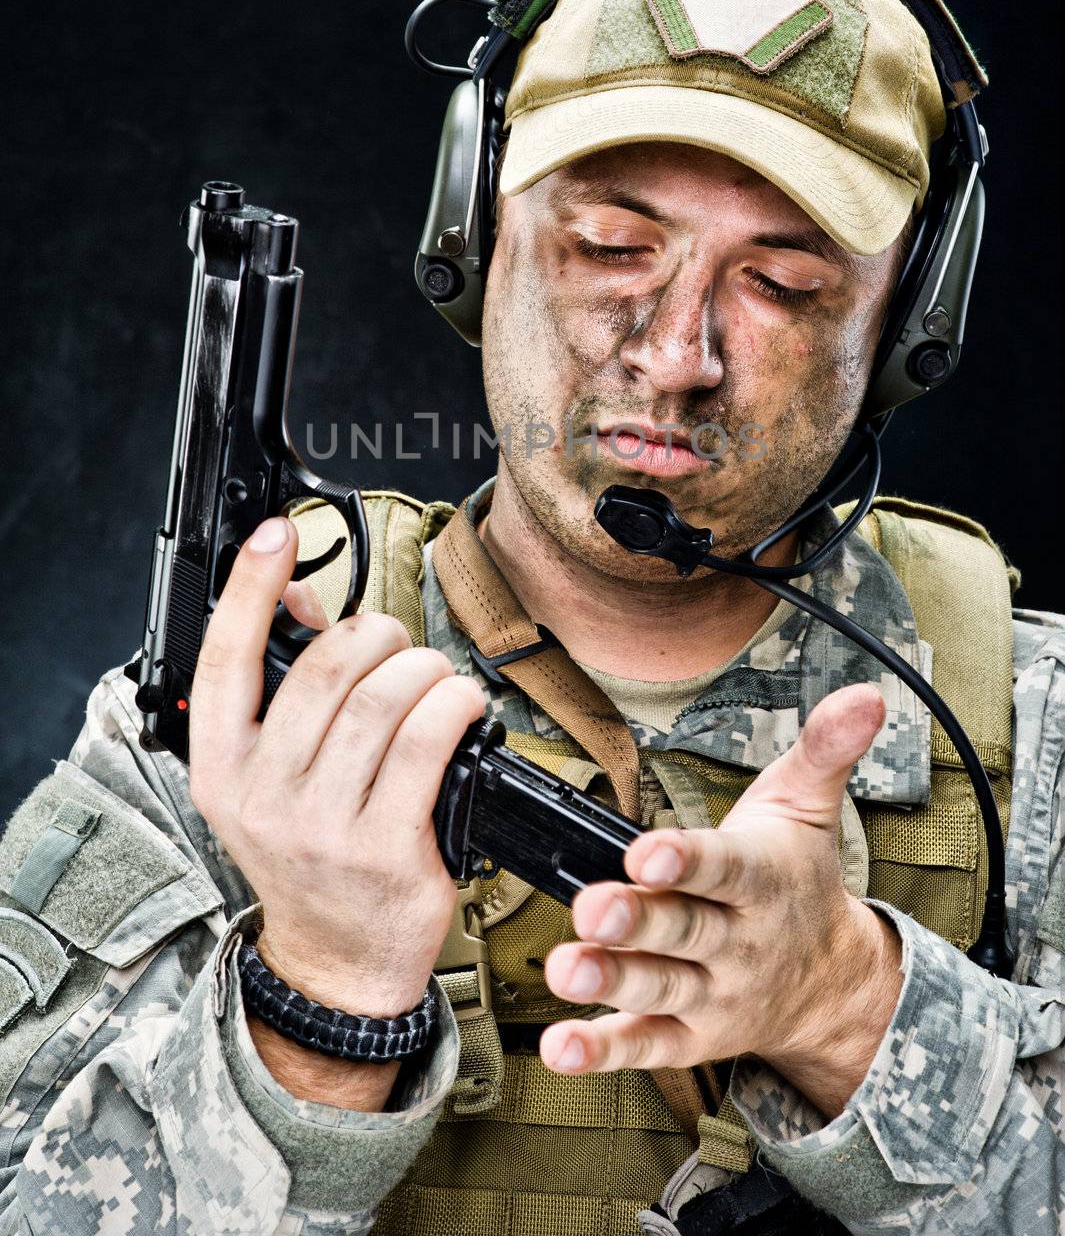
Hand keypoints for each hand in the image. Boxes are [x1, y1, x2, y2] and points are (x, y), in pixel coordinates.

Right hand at [188, 515, 484, 1021]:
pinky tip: (463, 708)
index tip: (277, 534)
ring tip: (437, 680)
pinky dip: (455, 706)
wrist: (337, 960)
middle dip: (376, 635)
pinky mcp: (386, 848)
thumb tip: (298, 599)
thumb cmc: (309, 854)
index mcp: (221, 768)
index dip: (250, 587)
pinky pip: (428, 742)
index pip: (224, 660)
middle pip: (326, 668)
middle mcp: (262, 796)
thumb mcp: (272, 776)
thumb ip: (282, 687)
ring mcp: (323, 826)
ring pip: (382, 700)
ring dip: (424, 670)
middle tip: (396, 645)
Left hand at [540, 683, 903, 1118]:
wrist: (833, 985)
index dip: (685, 859)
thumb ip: (824, 749)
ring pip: (658, 988)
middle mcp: (737, 942)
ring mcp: (712, 994)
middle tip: (592, 909)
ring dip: (610, 981)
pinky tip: (561, 1045)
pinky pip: (644, 1044)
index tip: (647, 851)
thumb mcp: (808, 807)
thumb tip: (865, 695)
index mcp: (760, 880)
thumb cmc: (799, 880)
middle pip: (683, 930)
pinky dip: (603, 1049)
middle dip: (637, 920)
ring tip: (565, 970)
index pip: (723, 867)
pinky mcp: (689, 1037)